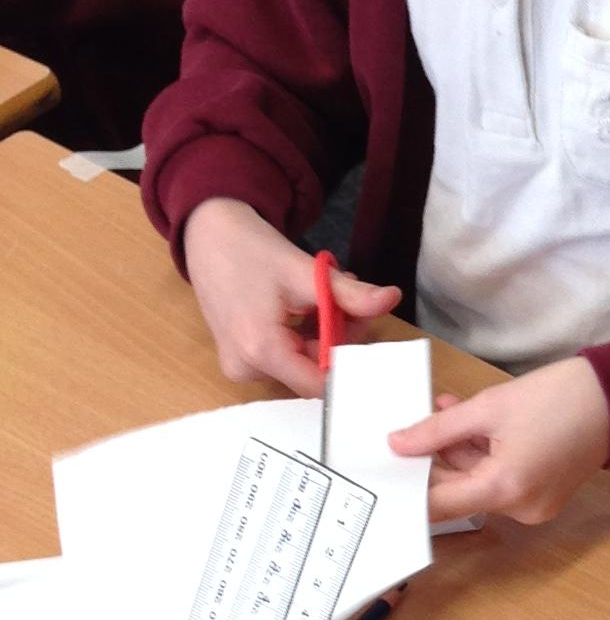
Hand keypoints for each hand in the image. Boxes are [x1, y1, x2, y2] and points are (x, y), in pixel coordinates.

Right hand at [182, 198, 398, 398]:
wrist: (209, 236)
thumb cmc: (250, 250)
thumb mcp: (304, 272)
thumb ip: (349, 294)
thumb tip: (392, 299)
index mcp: (261, 350)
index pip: (321, 384)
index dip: (352, 366)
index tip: (373, 341)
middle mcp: (247, 367)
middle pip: (315, 369)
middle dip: (340, 337)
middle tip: (351, 298)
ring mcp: (242, 366)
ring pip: (304, 361)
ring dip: (325, 331)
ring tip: (331, 292)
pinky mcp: (242, 360)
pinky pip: (287, 356)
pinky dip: (305, 334)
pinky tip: (310, 304)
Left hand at [387, 356, 609, 523]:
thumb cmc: (556, 397)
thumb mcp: (488, 407)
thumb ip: (437, 430)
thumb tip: (397, 444)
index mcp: (504, 488)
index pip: (439, 505)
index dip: (408, 491)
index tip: (382, 473)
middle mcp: (519, 508)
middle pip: (458, 494)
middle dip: (434, 462)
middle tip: (413, 426)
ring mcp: (534, 505)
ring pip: (478, 485)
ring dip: (458, 453)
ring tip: (447, 411)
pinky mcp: (543, 495)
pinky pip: (500, 481)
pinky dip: (483, 458)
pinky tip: (472, 425)